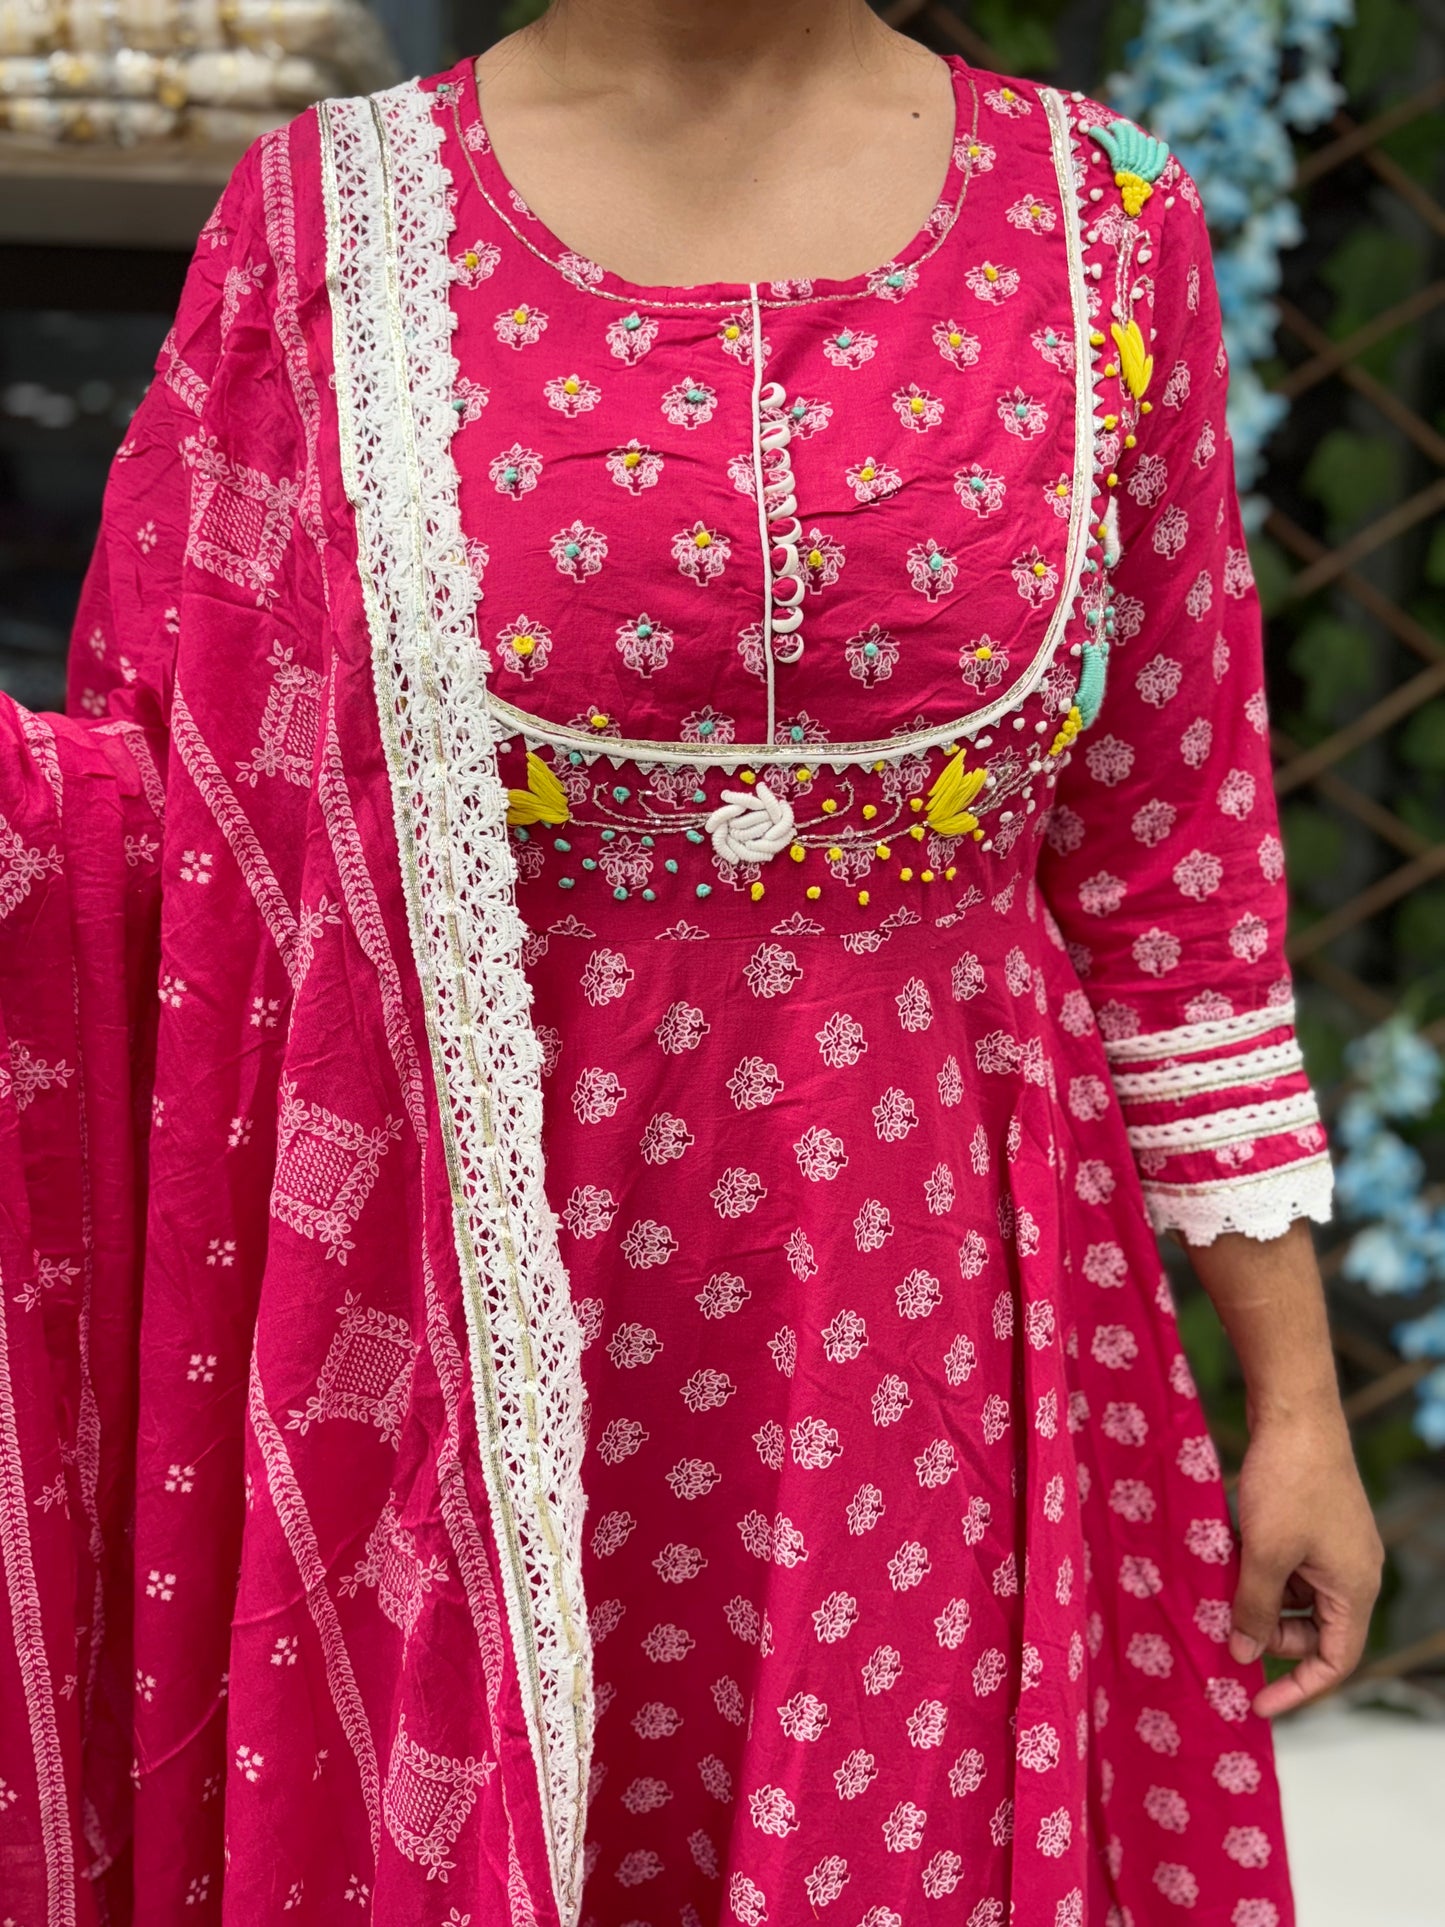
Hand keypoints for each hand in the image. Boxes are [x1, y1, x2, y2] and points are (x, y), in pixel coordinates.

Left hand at [1229, 1405, 1383, 1716]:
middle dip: (1268, 1632)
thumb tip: (1242, 1653)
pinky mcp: (1313, 1523)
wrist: (1295, 1411)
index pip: (1335, 1661)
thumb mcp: (1264, 1553)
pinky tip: (1228, 1553)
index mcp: (1355, 1589)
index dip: (1298, 1689)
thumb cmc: (1288, 1483)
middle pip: (1312, 1630)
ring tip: (1220, 1583)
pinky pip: (1287, 1564)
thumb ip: (1254, 1608)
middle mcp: (1352, 1572)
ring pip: (1294, 1595)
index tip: (1257, 1704)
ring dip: (1257, 1596)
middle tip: (1225, 1620)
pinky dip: (1258, 1567)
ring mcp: (1333, 1546)